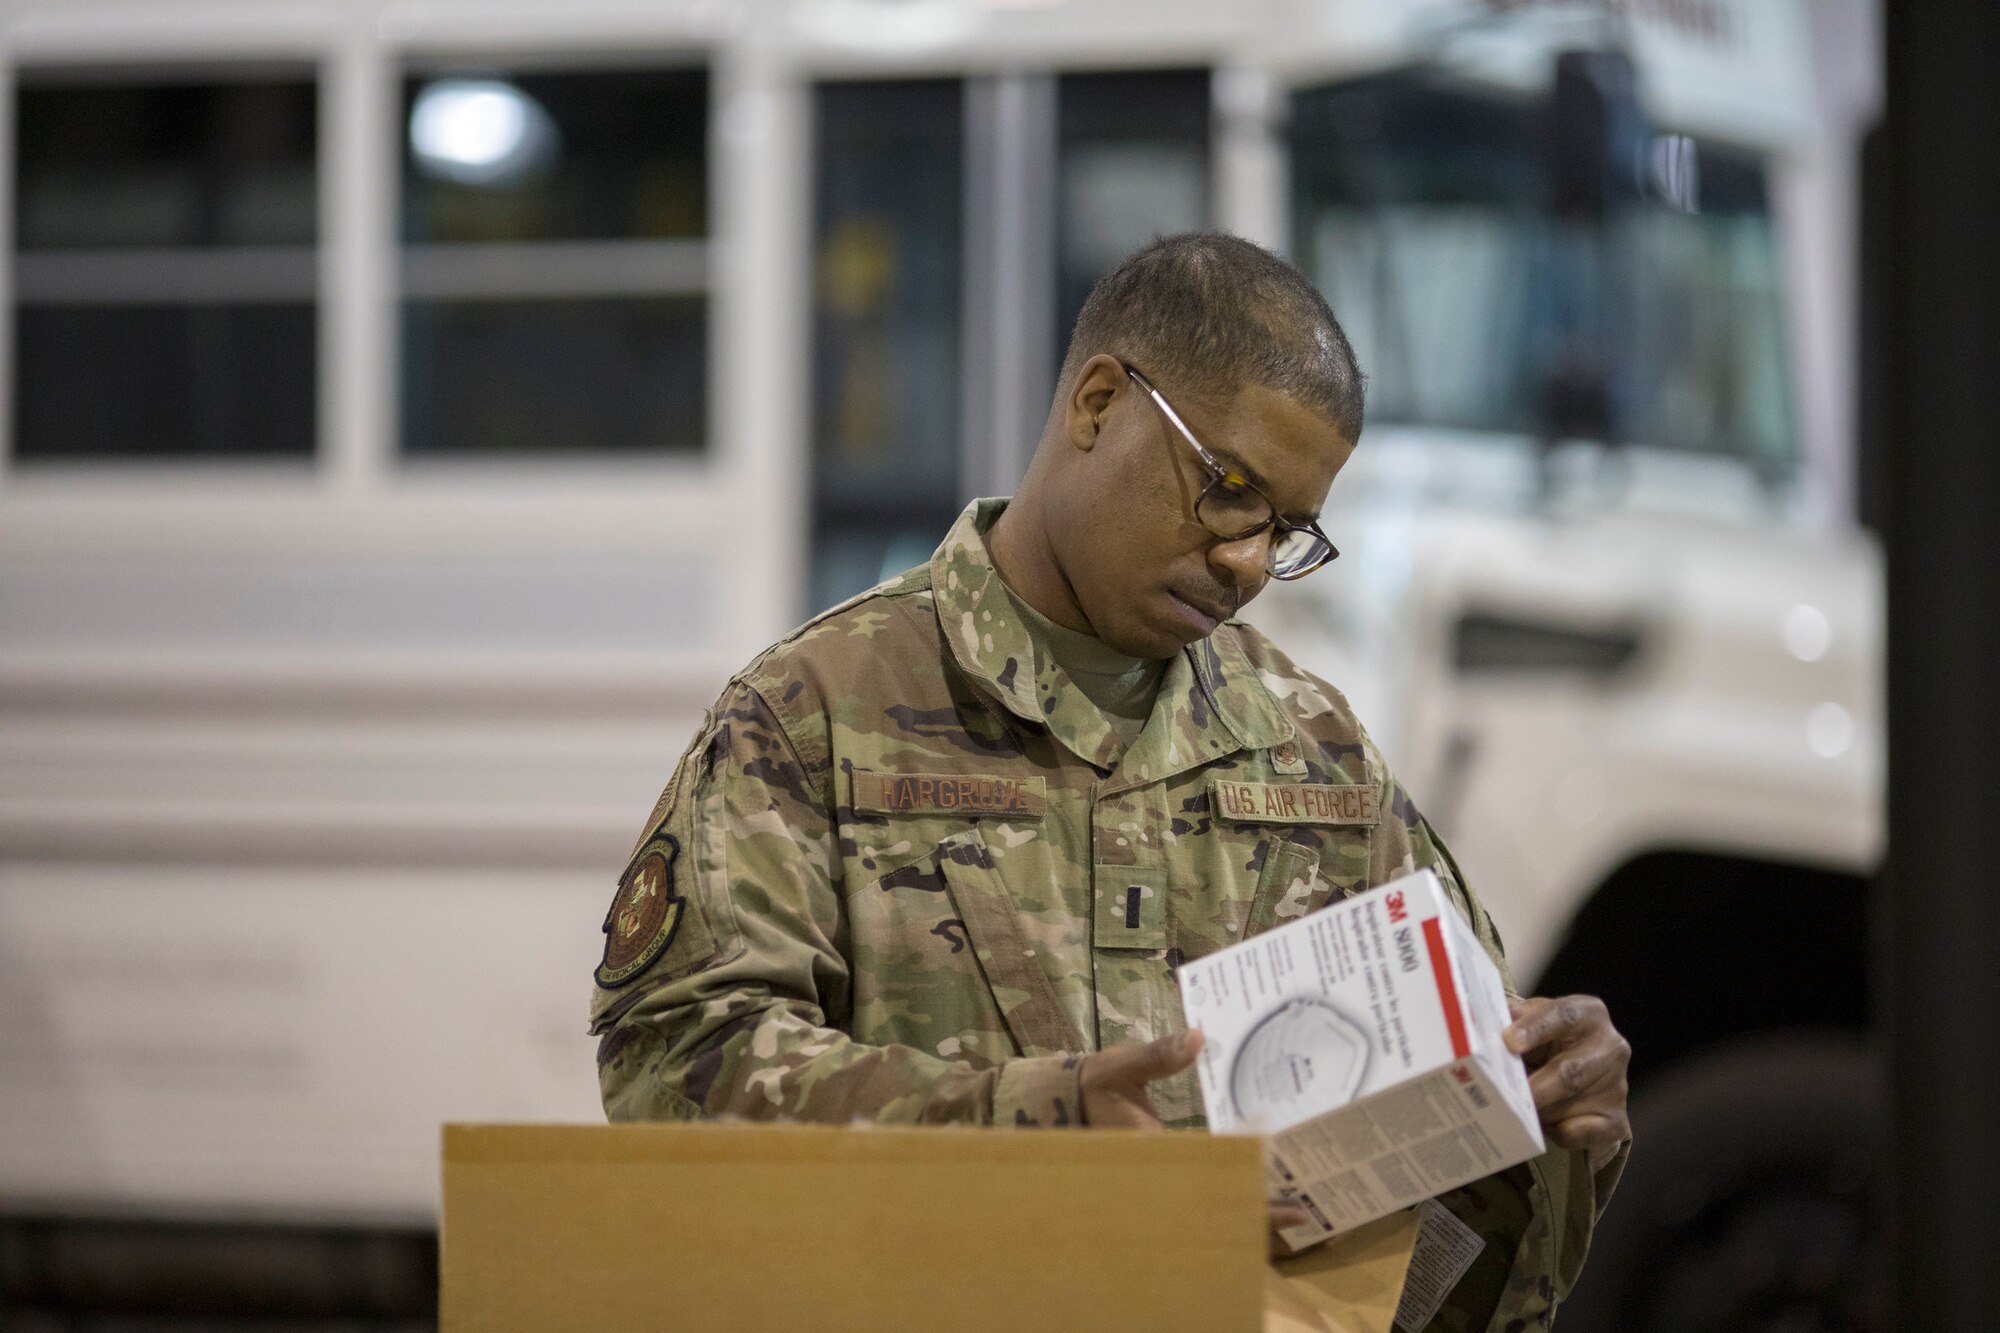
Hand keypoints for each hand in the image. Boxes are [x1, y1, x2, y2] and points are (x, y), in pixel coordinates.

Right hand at [1081, 1032, 1321, 1258]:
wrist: (1061, 1106)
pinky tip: (1252, 1190)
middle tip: (1304, 1212)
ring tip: (1289, 1209)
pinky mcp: (1164, 1178)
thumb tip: (1196, 1038)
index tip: (1294, 1207)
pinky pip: (1200, 1196)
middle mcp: (1164, 1179)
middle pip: (1221, 1211)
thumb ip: (1156, 1055)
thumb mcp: (1120, 1067)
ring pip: (1211, 1210)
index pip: (1218, 1184)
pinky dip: (1227, 1197)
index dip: (1256, 1197)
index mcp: (1158, 1156)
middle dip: (1260, 1215)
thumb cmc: (1093, 1088)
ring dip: (1246, 1209)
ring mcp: (1163, 1182)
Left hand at [1505, 994, 1630, 1170]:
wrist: (1581, 1076)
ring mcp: (1618, 1085)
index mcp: (1589, 1013)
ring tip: (1516, 1109)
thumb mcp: (1531, 1021)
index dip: (1535, 1028)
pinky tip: (1543, 1124)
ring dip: (1540, 1110)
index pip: (1564, 1016)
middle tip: (1504, 1096)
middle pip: (1570, 1071)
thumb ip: (1512, 1018)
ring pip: (1571, 1104)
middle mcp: (1611, 1046)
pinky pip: (1580, 1133)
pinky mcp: (1616, 1120)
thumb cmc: (1547, 1043)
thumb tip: (1477, 1020)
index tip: (1509, 1042)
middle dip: (1535, 1087)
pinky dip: (1556, 1132)